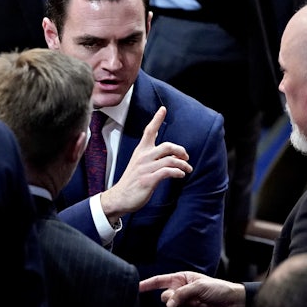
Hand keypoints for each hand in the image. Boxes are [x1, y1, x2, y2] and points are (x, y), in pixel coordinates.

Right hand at [100, 106, 191, 221]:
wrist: (119, 197)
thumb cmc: (132, 182)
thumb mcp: (140, 164)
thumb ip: (153, 157)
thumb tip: (172, 155)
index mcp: (140, 151)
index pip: (149, 131)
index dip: (156, 119)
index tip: (163, 109)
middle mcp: (143, 157)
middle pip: (167, 146)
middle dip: (180, 150)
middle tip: (186, 157)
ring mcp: (145, 168)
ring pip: (170, 160)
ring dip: (182, 164)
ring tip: (187, 169)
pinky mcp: (148, 180)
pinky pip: (168, 172)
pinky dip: (177, 172)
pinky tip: (180, 175)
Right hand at [139, 271, 246, 306]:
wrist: (233, 303)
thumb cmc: (218, 289)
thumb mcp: (199, 286)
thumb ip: (182, 294)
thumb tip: (169, 304)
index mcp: (182, 279)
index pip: (160, 281)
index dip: (147, 284)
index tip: (136, 287)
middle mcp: (181, 291)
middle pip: (166, 298)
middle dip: (176, 300)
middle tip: (191, 299)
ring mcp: (186, 304)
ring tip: (200, 305)